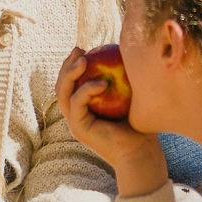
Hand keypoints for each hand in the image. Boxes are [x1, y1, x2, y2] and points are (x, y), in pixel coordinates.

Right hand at [56, 46, 164, 194]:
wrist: (140, 152)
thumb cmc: (139, 126)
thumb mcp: (128, 97)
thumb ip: (121, 79)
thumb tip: (125, 50)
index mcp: (84, 108)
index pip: (70, 83)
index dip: (72, 64)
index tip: (85, 49)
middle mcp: (76, 115)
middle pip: (61, 85)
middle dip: (66, 65)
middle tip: (79, 50)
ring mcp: (75, 122)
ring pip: (62, 93)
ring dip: (69, 73)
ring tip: (83, 59)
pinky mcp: (79, 128)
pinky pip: (77, 103)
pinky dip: (86, 90)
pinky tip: (102, 82)